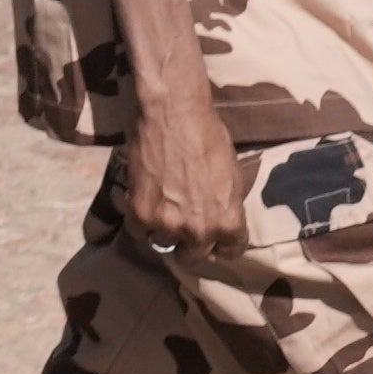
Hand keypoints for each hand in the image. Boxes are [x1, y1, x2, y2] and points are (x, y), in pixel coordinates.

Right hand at [114, 87, 242, 257]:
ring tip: (161, 209)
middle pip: (193, 257)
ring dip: (162, 230)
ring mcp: (168, 225)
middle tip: (183, 226)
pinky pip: (139, 231)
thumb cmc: (210, 138)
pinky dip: (140, 220)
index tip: (213, 238)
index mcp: (229, 223)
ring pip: (163, 244)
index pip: (230, 252)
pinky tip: (145, 201)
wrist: (174, 116)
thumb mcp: (234, 177)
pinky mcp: (140, 214)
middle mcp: (200, 231)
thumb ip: (227, 207)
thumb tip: (220, 219)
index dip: (221, 245)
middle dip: (190, 245)